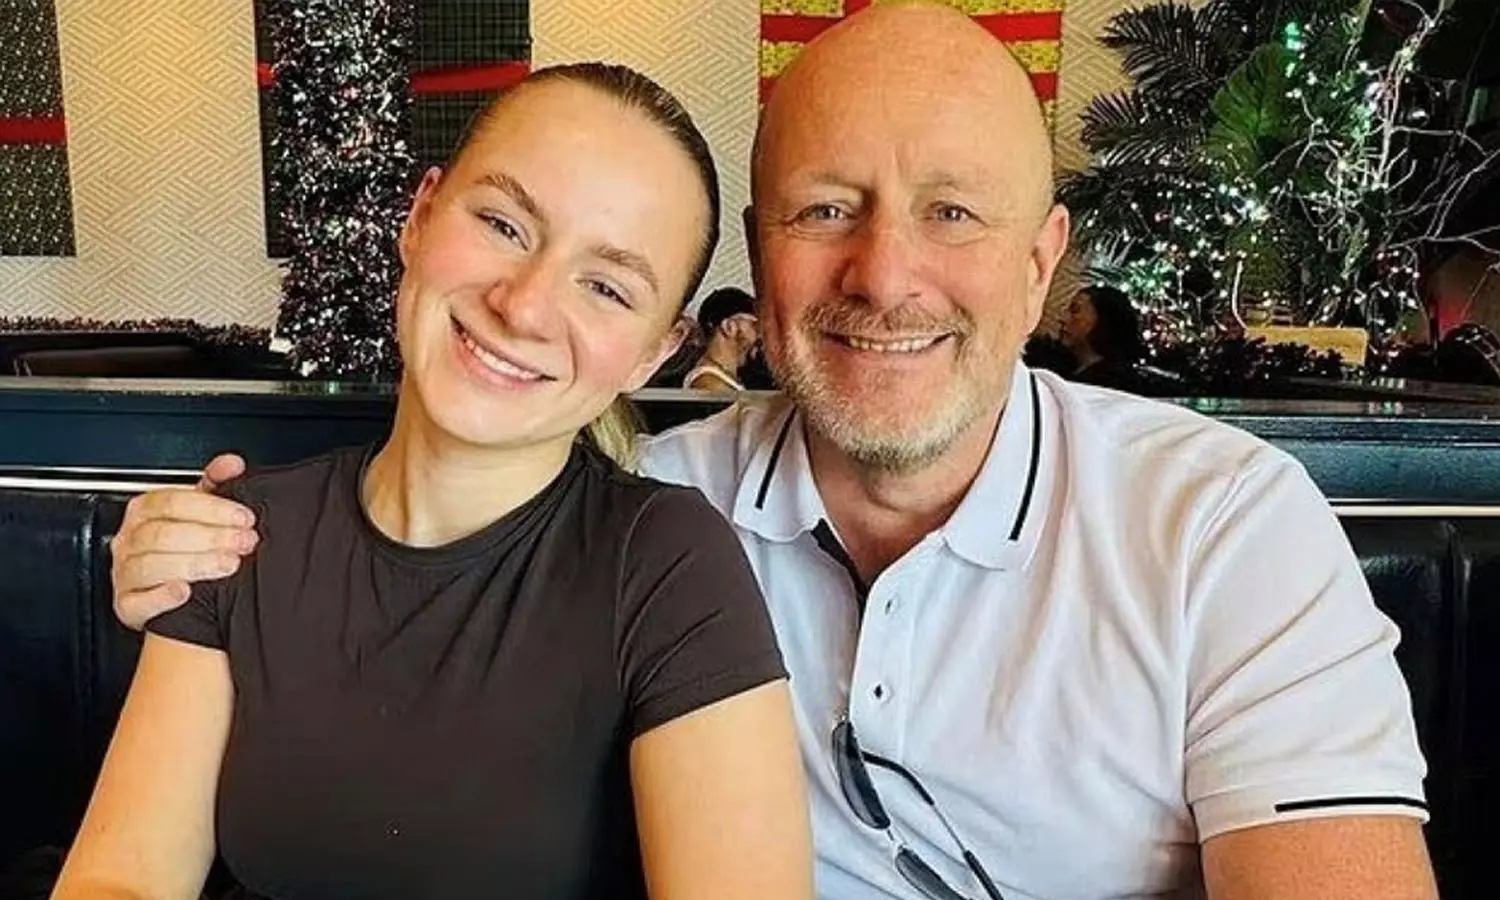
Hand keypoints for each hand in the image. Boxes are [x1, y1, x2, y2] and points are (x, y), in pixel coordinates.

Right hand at [109, 454, 256, 629]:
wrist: (165, 590)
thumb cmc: (181, 545)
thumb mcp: (198, 511)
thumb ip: (214, 484)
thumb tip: (232, 464)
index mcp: (144, 511)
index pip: (171, 502)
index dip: (211, 508)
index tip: (244, 517)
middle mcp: (130, 540)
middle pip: (162, 533)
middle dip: (210, 537)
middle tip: (244, 542)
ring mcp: (124, 573)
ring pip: (150, 565)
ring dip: (193, 564)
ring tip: (228, 564)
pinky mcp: (126, 605)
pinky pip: (137, 602)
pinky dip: (161, 597)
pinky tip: (185, 591)